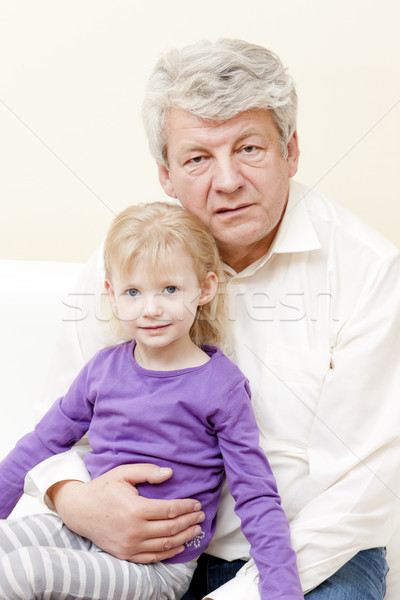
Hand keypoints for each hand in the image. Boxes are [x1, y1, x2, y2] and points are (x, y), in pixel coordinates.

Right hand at [48, 463, 204, 561]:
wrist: (80, 510)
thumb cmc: (103, 488)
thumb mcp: (124, 473)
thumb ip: (147, 471)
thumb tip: (169, 473)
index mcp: (136, 509)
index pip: (170, 510)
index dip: (187, 507)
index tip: (197, 503)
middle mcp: (134, 530)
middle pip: (171, 528)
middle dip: (190, 521)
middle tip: (201, 515)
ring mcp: (130, 545)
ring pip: (165, 545)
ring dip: (184, 537)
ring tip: (196, 530)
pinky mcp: (126, 554)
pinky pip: (152, 557)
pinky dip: (169, 553)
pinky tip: (180, 546)